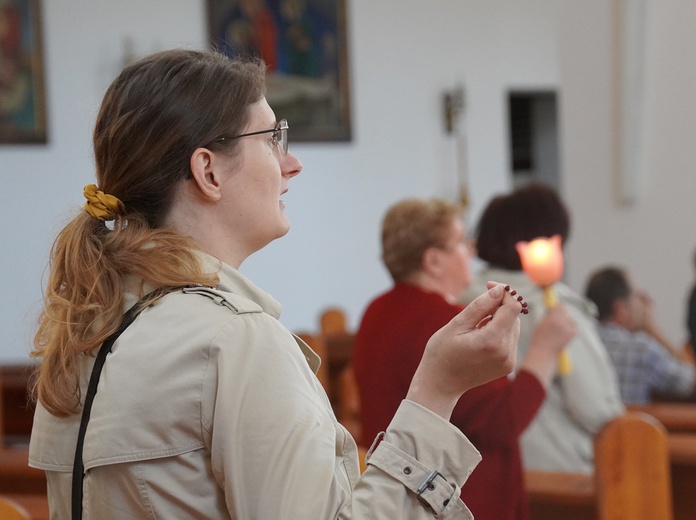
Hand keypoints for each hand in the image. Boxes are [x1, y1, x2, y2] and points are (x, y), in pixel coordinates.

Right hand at [406, 282, 522, 419]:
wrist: (440, 384)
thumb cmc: (442, 352)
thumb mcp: (456, 324)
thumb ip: (480, 305)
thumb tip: (499, 289)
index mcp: (491, 340)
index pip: (513, 307)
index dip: (504, 292)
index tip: (488, 286)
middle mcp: (505, 352)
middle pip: (514, 316)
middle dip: (499, 306)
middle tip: (478, 308)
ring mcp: (508, 361)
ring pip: (514, 327)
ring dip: (499, 319)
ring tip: (477, 327)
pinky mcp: (508, 366)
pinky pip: (510, 340)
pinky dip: (499, 333)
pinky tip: (481, 338)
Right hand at [530, 305, 576, 357]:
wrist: (544, 353)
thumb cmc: (540, 339)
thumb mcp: (541, 323)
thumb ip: (548, 315)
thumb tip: (554, 308)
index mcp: (552, 319)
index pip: (559, 307)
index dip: (557, 308)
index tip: (555, 310)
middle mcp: (562, 322)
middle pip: (566, 312)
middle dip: (562, 314)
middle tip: (557, 320)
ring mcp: (569, 328)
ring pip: (570, 319)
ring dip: (566, 321)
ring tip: (559, 330)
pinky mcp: (573, 334)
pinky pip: (574, 326)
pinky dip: (570, 328)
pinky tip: (563, 333)